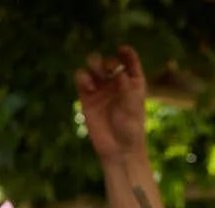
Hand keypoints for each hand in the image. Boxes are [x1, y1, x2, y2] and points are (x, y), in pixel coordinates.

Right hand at [76, 48, 150, 162]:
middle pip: (109, 61)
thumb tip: (118, 69)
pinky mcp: (86, 96)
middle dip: (108, 61)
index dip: (127, 52)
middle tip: (109, 70)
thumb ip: (126, 86)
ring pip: (93, 66)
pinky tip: (88, 87)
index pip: (130, 60)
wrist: (118, 150)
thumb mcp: (133, 106)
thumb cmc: (131, 129)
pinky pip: (81, 78)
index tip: (122, 50)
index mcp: (133, 82)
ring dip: (94, 64)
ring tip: (97, 76)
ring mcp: (101, 88)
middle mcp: (116, 82)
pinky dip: (82, 77)